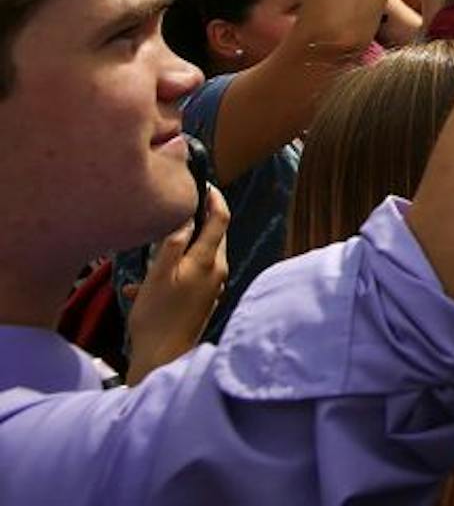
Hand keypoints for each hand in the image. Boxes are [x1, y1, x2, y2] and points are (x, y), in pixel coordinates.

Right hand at [124, 183, 229, 383]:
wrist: (163, 357)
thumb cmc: (157, 315)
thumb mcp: (158, 274)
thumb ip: (173, 244)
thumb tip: (186, 218)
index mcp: (209, 260)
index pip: (221, 219)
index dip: (215, 199)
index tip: (204, 184)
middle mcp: (218, 271)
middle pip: (214, 236)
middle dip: (199, 221)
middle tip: (178, 209)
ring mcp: (213, 287)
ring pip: (201, 256)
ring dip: (180, 250)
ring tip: (152, 253)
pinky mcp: (205, 301)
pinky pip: (192, 277)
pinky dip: (174, 274)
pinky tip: (144, 287)